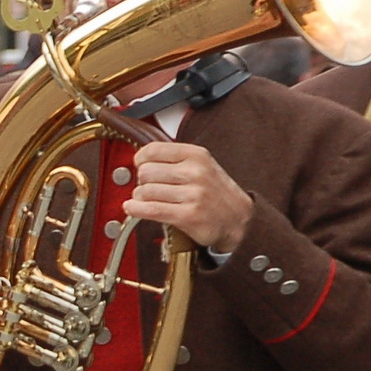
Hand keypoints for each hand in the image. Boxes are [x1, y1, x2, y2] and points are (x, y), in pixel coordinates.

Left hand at [123, 142, 251, 252]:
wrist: (239, 220)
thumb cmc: (214, 192)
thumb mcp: (202, 165)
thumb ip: (174, 160)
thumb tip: (138, 161)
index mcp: (197, 155)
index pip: (152, 150)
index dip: (140, 160)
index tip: (141, 166)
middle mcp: (196, 172)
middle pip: (145, 172)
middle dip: (142, 182)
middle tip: (150, 188)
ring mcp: (193, 194)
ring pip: (145, 192)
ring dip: (141, 198)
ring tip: (150, 200)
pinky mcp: (188, 216)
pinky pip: (151, 210)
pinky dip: (136, 210)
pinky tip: (131, 208)